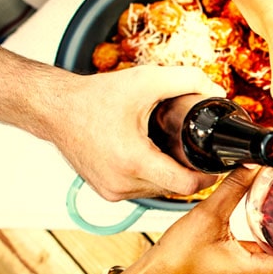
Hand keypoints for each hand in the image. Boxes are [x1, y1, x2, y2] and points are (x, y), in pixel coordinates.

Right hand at [55, 65, 226, 200]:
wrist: (55, 109)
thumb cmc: (94, 97)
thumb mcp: (146, 81)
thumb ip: (187, 81)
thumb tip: (217, 91)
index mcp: (132, 159)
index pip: (185, 185)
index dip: (207, 176)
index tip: (214, 162)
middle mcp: (121, 181)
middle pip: (174, 187)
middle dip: (188, 170)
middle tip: (193, 148)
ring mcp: (112, 190)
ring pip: (159, 190)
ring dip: (168, 174)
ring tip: (169, 149)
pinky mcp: (106, 192)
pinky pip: (141, 190)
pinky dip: (150, 176)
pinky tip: (150, 156)